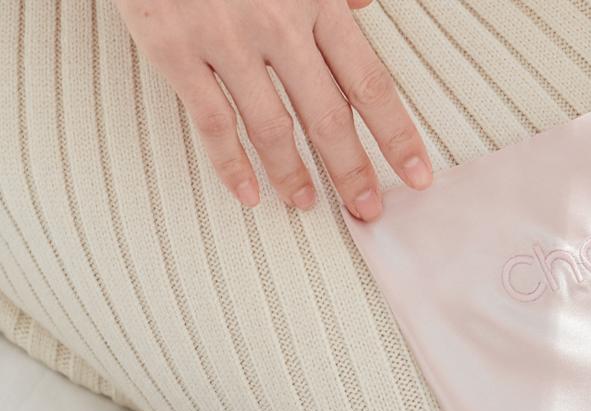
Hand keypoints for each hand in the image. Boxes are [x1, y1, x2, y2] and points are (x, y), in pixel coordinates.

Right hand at [114, 0, 431, 219]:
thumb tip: (361, 7)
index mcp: (317, 0)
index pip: (369, 83)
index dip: (396, 136)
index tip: (416, 176)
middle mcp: (277, 23)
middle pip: (328, 115)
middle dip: (352, 170)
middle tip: (367, 209)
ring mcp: (225, 38)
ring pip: (271, 126)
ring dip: (293, 174)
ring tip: (306, 203)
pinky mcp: (174, 48)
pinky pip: (211, 120)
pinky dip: (231, 164)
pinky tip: (249, 192)